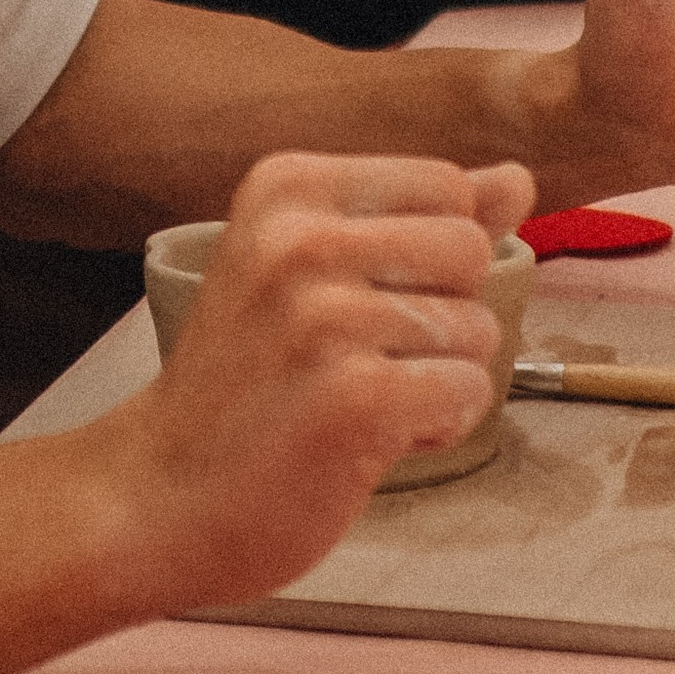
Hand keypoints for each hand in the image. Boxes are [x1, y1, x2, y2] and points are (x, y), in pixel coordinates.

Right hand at [108, 151, 536, 610]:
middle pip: (470, 250)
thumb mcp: (308, 270)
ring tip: (359, 402)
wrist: (156, 495)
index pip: (446, 185)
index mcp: (287, 187)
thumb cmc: (242, 384)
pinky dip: (438, 425)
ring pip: (477, 329)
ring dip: (438, 378)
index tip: (366, 298)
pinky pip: (466, 392)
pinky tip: (373, 438)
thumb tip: (517, 178)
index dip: (433, 256)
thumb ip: (417, 220)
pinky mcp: (354, 399)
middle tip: (369, 356)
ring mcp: (326, 318)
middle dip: (447, 314)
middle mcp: (301, 239)